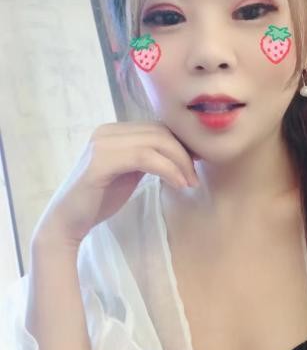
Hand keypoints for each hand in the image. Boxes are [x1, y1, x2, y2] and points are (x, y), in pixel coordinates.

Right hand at [31, 121, 197, 247]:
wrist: (67, 221)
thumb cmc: (99, 200)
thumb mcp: (129, 173)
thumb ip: (147, 158)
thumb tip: (180, 153)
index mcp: (113, 131)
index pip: (156, 128)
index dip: (181, 143)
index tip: (196, 163)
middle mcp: (107, 131)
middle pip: (159, 132)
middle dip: (184, 153)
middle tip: (194, 178)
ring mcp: (103, 144)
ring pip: (155, 142)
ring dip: (179, 163)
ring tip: (188, 183)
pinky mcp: (101, 161)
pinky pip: (145, 157)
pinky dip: (167, 169)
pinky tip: (177, 184)